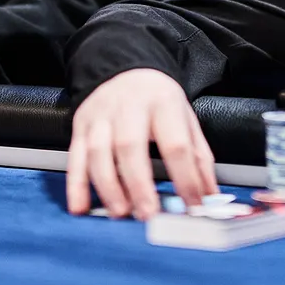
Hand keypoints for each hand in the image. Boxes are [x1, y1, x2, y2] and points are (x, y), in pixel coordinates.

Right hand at [65, 69, 216, 219]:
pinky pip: (75, 157)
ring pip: (99, 153)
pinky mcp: (81, 126)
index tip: (192, 205)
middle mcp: (129, 107)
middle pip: (130, 146)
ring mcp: (102, 117)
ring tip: (121, 212)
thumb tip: (209, 196)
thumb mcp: (185, 118)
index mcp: (162, 103)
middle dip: (138, 184)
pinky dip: (76, 185)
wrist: (125, 69)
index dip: (186, 178)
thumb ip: (199, 158)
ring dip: (109, 187)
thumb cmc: (158, 100)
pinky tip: (81, 207)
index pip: (176, 144)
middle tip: (148, 214)